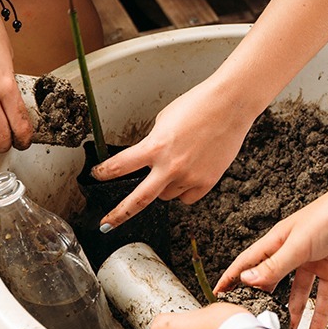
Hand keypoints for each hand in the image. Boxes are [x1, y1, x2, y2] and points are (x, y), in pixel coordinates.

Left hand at [91, 78, 255, 228]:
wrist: (229, 105)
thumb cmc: (199, 106)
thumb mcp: (164, 121)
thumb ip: (154, 144)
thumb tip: (151, 159)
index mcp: (155, 146)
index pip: (120, 166)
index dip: (104, 173)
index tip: (98, 176)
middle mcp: (170, 166)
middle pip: (138, 200)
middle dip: (119, 214)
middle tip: (107, 224)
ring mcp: (190, 176)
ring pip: (166, 196)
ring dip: (164, 187)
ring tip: (175, 166)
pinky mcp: (207, 181)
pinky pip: (187, 197)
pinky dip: (184, 190)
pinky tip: (189, 174)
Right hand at [214, 176, 327, 328]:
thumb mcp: (299, 243)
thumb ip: (275, 265)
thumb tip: (247, 280)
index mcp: (278, 240)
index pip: (249, 262)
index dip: (233, 276)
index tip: (219, 292)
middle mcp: (292, 251)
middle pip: (272, 278)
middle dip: (264, 298)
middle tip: (256, 317)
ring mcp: (312, 260)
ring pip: (298, 291)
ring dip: (294, 311)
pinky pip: (322, 295)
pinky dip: (319, 313)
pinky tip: (315, 328)